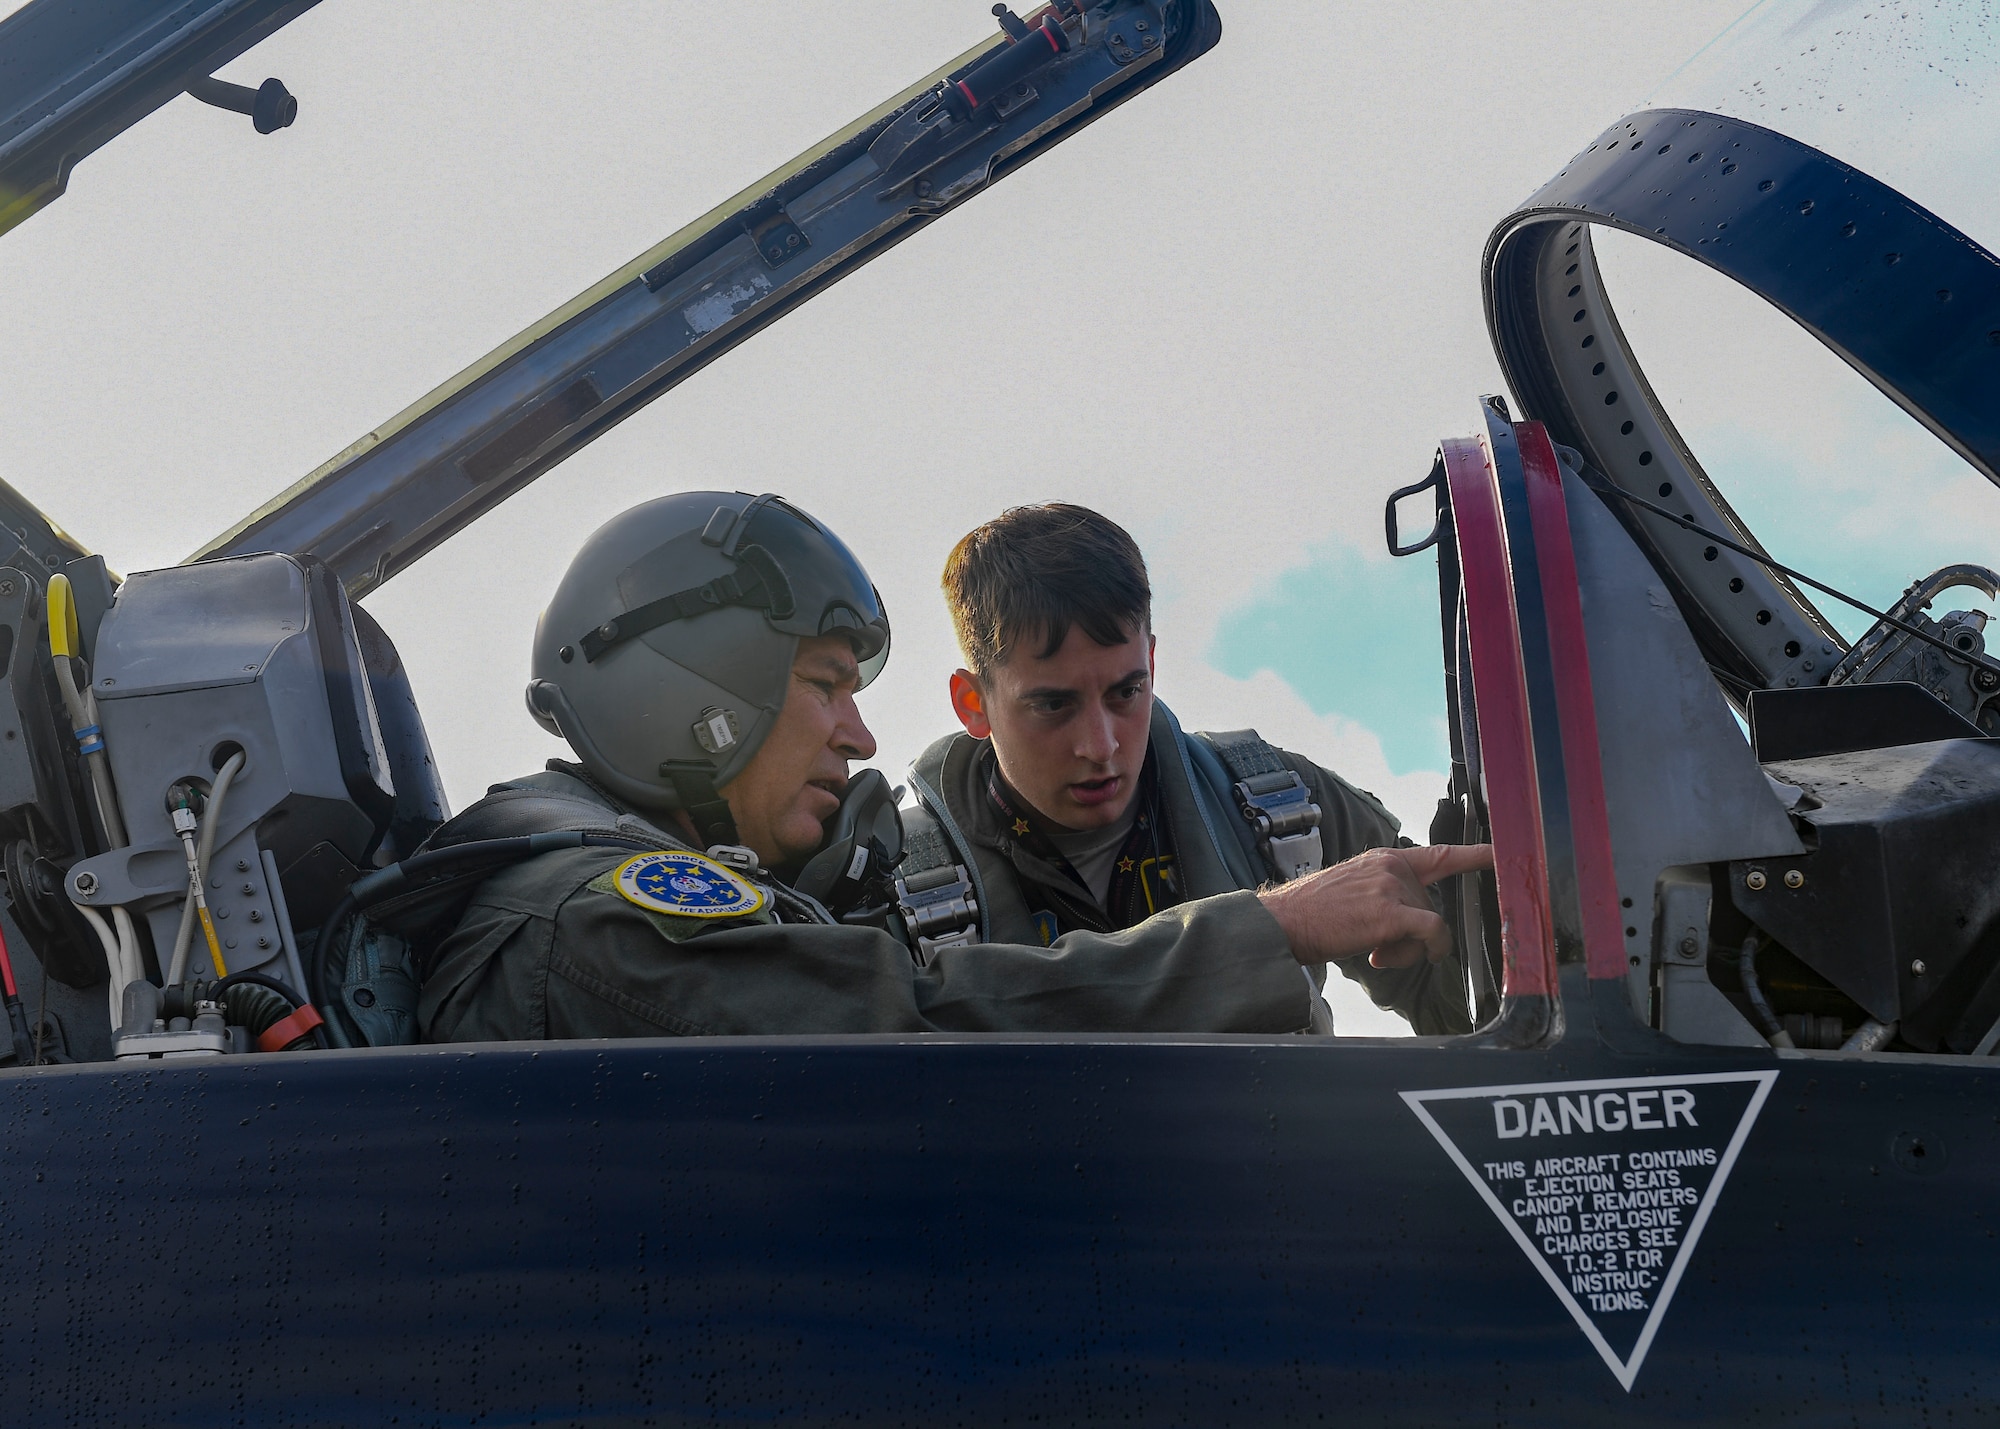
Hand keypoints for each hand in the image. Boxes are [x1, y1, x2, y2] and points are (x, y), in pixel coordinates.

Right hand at [1257, 843, 1493, 968]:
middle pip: (1431, 906)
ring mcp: (1392, 887)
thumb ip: (1387, 897)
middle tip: (1380, 948)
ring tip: (1374, 952)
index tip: (1502, 853)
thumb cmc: (1315, 915)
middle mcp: (1392, 867)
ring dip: (1408, 950)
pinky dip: (1428, 948)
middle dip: (1414, 934)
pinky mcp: (1391, 912)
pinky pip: (1431, 932)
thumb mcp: (1354, 891)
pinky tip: (1393, 956)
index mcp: (1384, 859)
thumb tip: (1414, 930)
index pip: (1440, 856)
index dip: (1475, 856)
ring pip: (1430, 924)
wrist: (1284, 923)